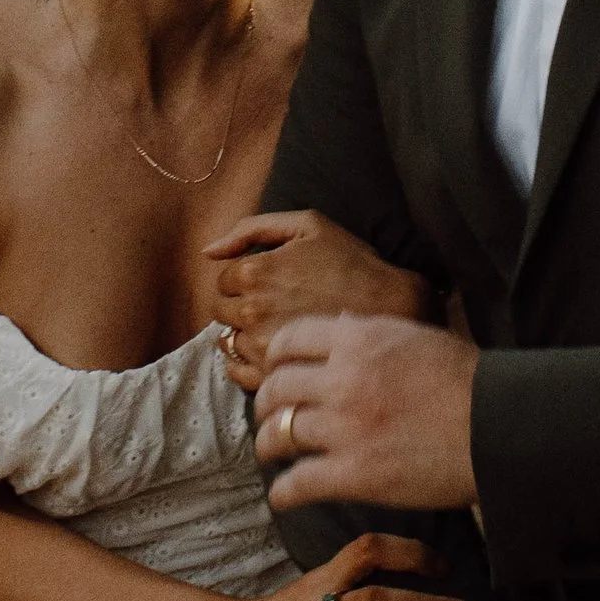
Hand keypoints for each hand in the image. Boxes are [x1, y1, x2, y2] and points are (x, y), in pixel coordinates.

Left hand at [209, 210, 437, 394]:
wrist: (391, 309)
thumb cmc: (351, 263)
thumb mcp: (307, 225)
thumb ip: (251, 229)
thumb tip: (208, 250)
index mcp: (254, 272)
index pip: (223, 279)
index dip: (246, 278)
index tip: (272, 281)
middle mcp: (251, 311)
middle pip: (220, 310)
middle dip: (241, 305)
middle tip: (274, 304)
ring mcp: (261, 347)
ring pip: (227, 340)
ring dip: (244, 333)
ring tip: (276, 327)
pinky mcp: (273, 375)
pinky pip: (235, 372)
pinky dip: (243, 363)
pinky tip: (267, 352)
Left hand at [256, 315, 480, 511]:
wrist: (500, 426)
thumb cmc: (470, 382)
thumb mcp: (416, 337)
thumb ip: (371, 334)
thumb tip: (339, 326)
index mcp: (359, 339)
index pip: (289, 340)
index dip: (275, 358)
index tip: (275, 371)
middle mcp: (344, 379)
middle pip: (276, 388)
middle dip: (265, 404)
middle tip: (270, 415)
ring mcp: (345, 428)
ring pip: (278, 435)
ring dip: (269, 446)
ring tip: (273, 453)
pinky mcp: (354, 475)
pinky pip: (297, 484)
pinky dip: (284, 492)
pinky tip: (285, 494)